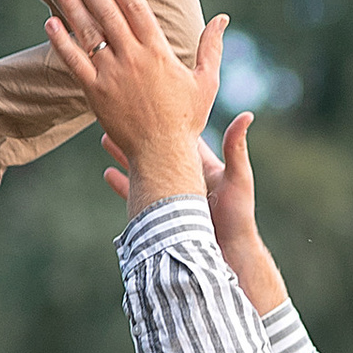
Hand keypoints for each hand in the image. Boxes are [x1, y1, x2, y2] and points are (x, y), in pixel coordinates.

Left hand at [46, 0, 225, 211]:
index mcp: (158, 52)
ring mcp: (112, 75)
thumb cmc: (186, 119)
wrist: (162, 153)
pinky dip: (61, 41)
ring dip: (74, 8)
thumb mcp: (206, 81)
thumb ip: (211, 47)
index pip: (136, 9)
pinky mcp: (95, 92)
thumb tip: (222, 19)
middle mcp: (133, 59)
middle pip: (109, 16)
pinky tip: (51, 23)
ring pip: (89, 34)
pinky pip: (74, 62)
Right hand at [100, 104, 289, 312]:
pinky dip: (123, 184)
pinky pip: (138, 195)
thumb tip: (246, 114)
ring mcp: (170, 194)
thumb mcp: (238, 178)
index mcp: (200, 164)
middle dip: (138, 134)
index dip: (165, 117)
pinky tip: (107, 174)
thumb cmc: (238, 217)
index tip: (149, 99)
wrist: (228, 252)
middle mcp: (182, 176)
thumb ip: (236, 148)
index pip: (180, 134)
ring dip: (125, 155)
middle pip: (155, 149)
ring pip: (143, 169)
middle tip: (118, 117)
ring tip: (105, 139)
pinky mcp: (161, 213)